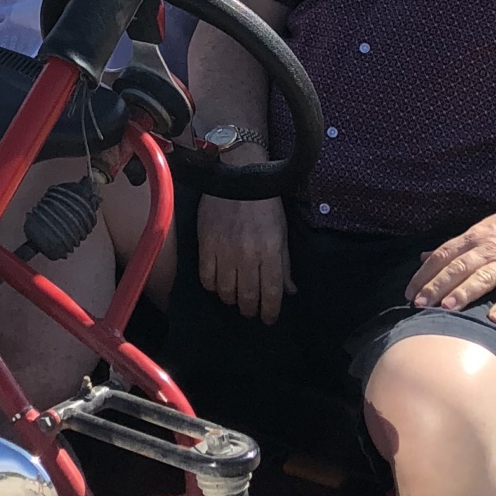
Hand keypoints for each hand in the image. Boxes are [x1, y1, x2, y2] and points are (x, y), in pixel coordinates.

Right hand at [198, 193, 292, 323]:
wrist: (238, 175)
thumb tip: (289, 292)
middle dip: (250, 309)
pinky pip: (207, 278)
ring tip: (235, 297)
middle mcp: (248, 254)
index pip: (271, 293)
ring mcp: (225, 250)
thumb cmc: (265, 204)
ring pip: (226, 292)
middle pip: (247, 297)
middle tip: (251, 310)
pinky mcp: (206, 244)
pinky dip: (213, 286)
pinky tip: (218, 283)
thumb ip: (284, 264)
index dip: (270, 312)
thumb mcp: (282, 232)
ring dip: (232, 300)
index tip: (268, 319)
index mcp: (271, 251)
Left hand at [408, 197, 495, 324]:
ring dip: (464, 293)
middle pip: (457, 268)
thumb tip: (424, 257)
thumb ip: (454, 247)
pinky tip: (494, 318)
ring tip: (446, 309)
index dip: (424, 274)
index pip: (443, 256)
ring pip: (482, 277)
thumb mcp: (481, 231)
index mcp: (474, 238)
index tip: (409, 293)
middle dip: (436, 286)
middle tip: (418, 305)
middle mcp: (488, 249)